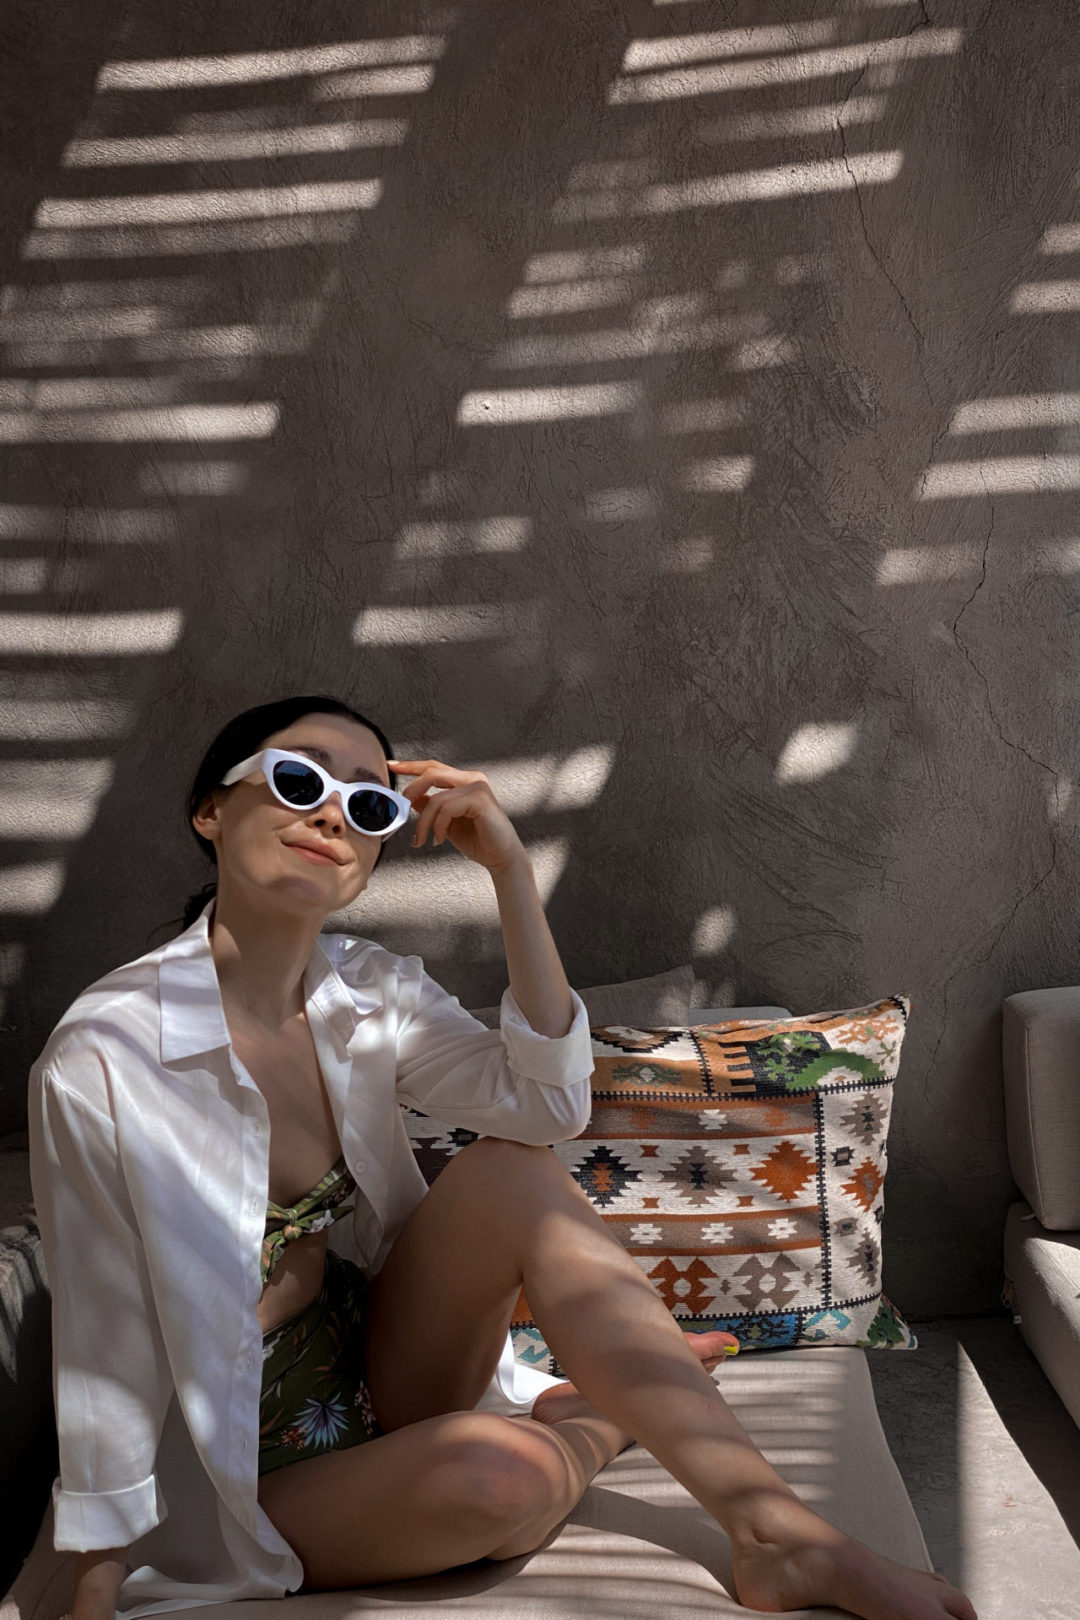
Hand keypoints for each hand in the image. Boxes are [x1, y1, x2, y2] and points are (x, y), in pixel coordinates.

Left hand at [386, 759, 527, 873]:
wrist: (501, 857)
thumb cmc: (477, 839)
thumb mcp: (445, 821)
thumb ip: (430, 806)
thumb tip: (409, 798)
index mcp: (464, 780)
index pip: (433, 767)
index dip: (411, 766)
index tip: (391, 766)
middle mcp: (472, 778)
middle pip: (432, 773)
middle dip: (411, 790)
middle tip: (401, 810)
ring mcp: (478, 787)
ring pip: (436, 798)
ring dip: (424, 822)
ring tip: (422, 840)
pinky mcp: (480, 800)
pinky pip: (446, 809)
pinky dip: (438, 826)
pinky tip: (440, 839)